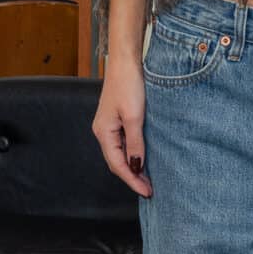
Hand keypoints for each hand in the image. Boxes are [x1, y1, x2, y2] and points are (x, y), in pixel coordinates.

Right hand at [92, 57, 152, 196]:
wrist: (126, 61)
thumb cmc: (129, 84)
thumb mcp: (135, 116)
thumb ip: (135, 143)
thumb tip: (136, 166)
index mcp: (104, 132)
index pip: (118, 165)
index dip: (132, 181)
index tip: (147, 192)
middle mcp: (103, 131)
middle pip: (116, 162)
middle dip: (132, 178)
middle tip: (150, 190)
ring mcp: (109, 125)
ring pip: (120, 154)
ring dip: (133, 168)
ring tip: (148, 180)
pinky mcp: (117, 119)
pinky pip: (123, 144)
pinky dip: (133, 155)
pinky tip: (143, 159)